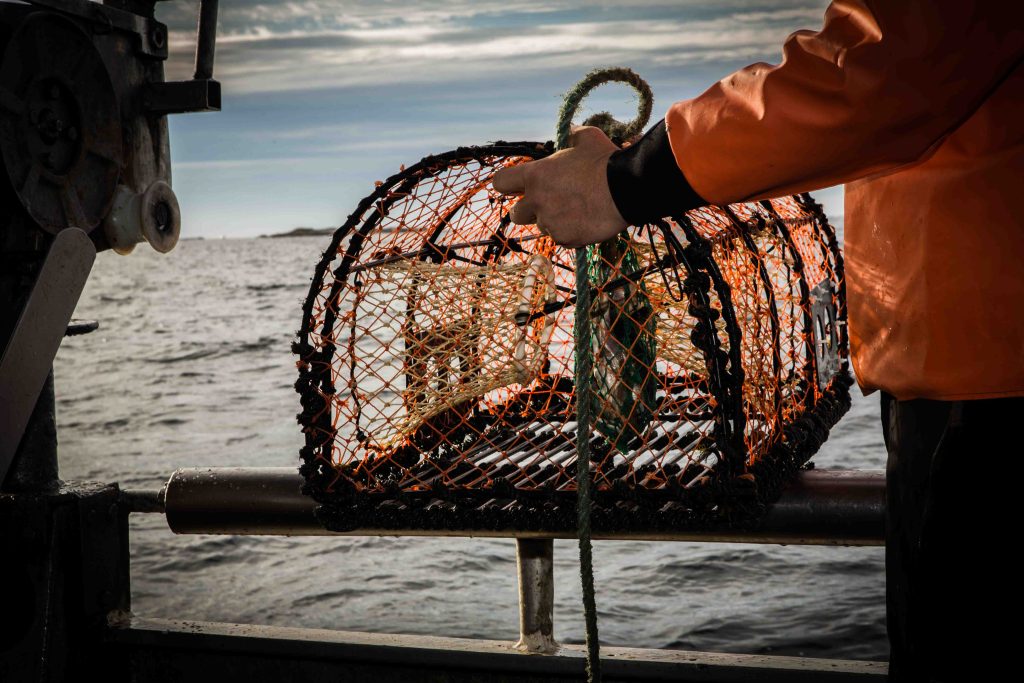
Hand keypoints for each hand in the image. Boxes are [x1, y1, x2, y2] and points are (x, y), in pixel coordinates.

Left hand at [492, 126, 627, 247]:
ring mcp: (551, 223)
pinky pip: (561, 238)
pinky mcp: (566, 239)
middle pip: (516, 214)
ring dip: (553, 221)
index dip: (507, 184)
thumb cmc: (606, 161)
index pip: (500, 183)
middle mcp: (537, 201)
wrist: (627, 189)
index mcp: (536, 176)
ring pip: (542, 227)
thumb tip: (571, 133)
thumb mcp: (587, 138)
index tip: (517, 186)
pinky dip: (570, 232)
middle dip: (529, 210)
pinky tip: (586, 221)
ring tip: (575, 210)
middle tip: (548, 203)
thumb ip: (572, 136)